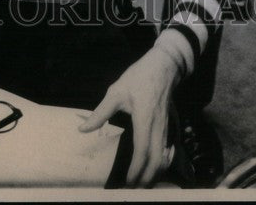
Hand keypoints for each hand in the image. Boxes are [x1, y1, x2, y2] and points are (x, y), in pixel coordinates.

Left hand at [78, 47, 180, 187]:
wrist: (164, 65)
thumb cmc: (139, 77)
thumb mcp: (116, 91)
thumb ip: (100, 113)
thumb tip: (83, 130)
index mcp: (144, 119)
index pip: (142, 152)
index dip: (135, 171)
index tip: (127, 185)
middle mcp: (158, 127)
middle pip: (156, 162)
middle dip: (146, 180)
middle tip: (133, 190)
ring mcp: (168, 127)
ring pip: (165, 158)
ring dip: (155, 174)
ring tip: (142, 184)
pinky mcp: (172, 126)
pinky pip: (170, 151)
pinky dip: (164, 164)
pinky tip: (156, 169)